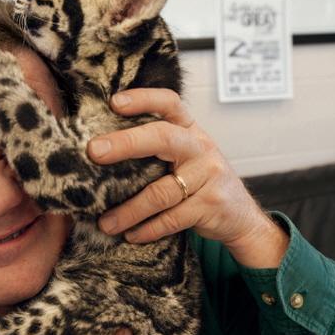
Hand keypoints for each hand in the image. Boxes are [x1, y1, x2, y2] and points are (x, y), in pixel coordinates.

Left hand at [87, 89, 288, 267]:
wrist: (241, 217)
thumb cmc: (200, 182)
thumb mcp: (186, 157)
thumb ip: (156, 148)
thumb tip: (100, 151)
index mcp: (190, 130)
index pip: (169, 103)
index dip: (143, 99)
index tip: (114, 102)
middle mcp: (200, 147)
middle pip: (162, 137)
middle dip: (125, 143)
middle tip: (93, 152)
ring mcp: (209, 176)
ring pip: (160, 192)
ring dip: (128, 210)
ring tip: (105, 223)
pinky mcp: (211, 205)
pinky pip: (171, 219)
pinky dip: (147, 229)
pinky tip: (131, 235)